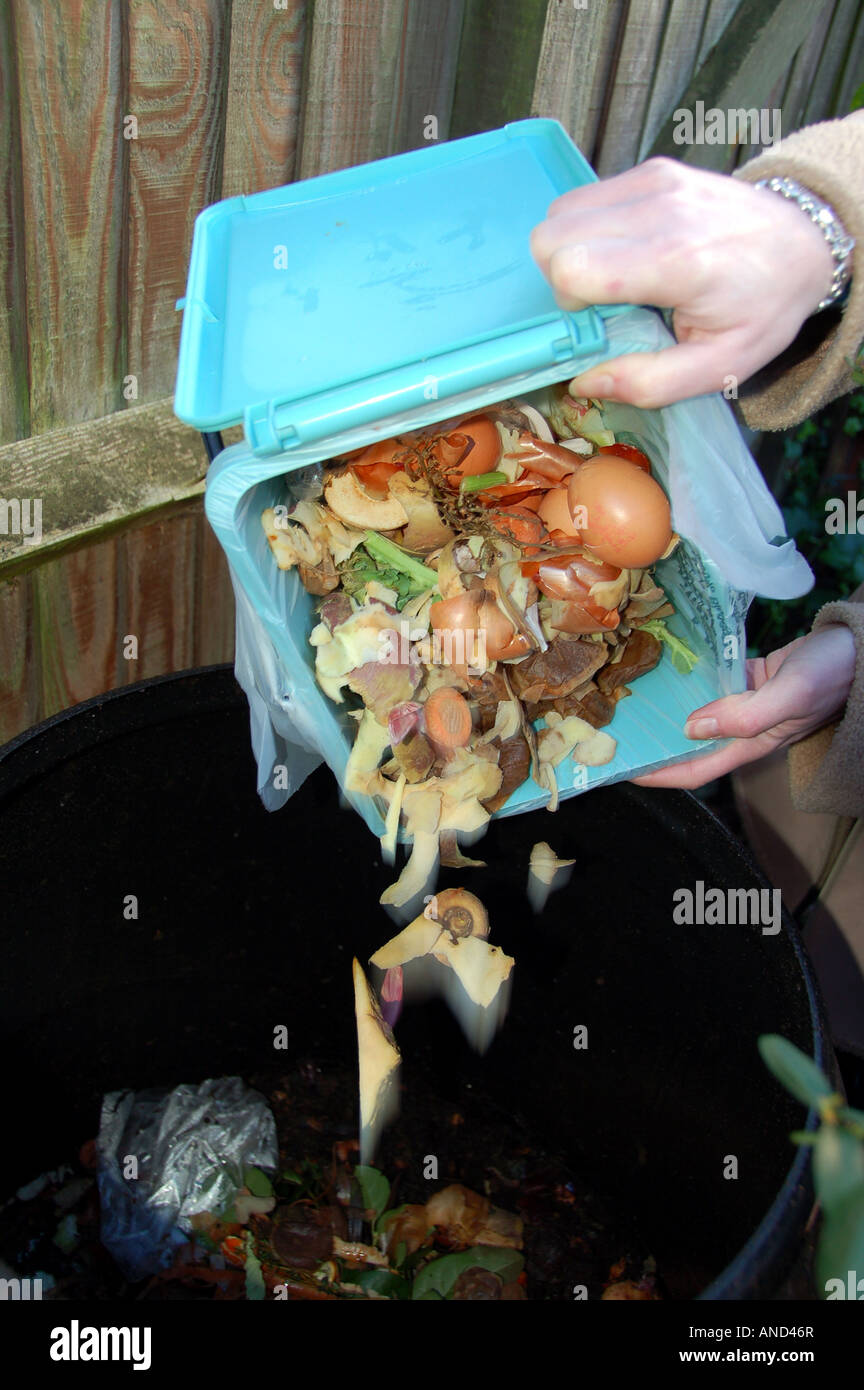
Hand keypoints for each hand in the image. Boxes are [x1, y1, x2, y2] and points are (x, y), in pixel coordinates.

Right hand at [530, 157, 838, 408]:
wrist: (805, 241)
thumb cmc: (763, 308)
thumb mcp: (719, 368)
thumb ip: (649, 383)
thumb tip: (584, 382)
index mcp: (677, 262)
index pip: (572, 265)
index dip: (570, 301)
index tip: (601, 319)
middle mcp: (660, 210)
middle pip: (551, 235)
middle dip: (560, 277)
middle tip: (602, 301)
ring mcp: (655, 182)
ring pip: (560, 212)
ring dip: (570, 249)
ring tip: (612, 275)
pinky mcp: (653, 170)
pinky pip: (586, 198)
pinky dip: (589, 228)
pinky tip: (624, 251)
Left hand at [631, 625, 856, 788]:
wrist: (858, 647)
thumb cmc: (831, 673)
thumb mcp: (790, 695)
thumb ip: (744, 715)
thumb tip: (692, 728)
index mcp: (751, 743)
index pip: (694, 770)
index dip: (658, 774)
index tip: (621, 770)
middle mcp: (742, 730)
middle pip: (688, 747)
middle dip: (653, 746)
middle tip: (611, 735)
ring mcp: (744, 705)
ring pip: (695, 717)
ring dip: (664, 714)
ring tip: (627, 704)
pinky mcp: (747, 681)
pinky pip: (709, 687)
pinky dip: (687, 684)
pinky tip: (661, 671)